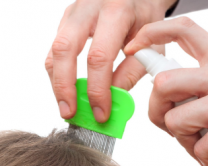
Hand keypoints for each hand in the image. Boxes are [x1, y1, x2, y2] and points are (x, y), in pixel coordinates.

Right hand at [46, 0, 175, 122]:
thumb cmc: (146, 18)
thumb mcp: (151, 43)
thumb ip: (133, 71)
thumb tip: (114, 100)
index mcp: (116, 11)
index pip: (99, 56)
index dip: (97, 89)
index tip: (101, 113)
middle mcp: (90, 6)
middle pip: (65, 49)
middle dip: (65, 87)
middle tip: (70, 113)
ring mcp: (74, 11)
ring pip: (55, 50)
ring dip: (58, 83)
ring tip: (66, 107)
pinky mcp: (66, 19)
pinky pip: (55, 50)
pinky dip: (59, 74)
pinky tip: (67, 91)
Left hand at [125, 18, 207, 165]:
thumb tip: (189, 112)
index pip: (183, 30)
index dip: (152, 34)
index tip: (136, 48)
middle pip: (163, 82)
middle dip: (159, 111)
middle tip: (177, 130)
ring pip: (174, 120)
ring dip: (184, 145)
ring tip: (207, 155)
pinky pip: (200, 150)